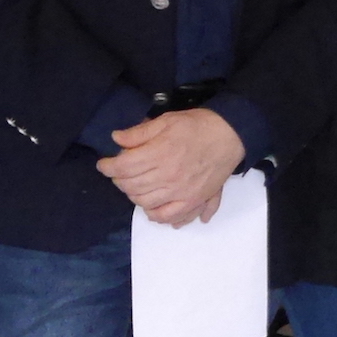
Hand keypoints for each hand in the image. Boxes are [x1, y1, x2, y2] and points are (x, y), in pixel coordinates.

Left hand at [97, 108, 244, 227]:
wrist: (232, 135)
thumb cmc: (198, 125)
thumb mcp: (167, 120)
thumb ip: (140, 132)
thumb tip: (116, 139)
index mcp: (160, 153)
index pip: (123, 167)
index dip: (108, 166)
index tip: (104, 164)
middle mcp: (168, 176)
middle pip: (131, 186)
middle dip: (119, 179)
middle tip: (120, 172)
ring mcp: (181, 191)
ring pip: (145, 202)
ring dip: (134, 195)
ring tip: (135, 186)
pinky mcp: (194, 200)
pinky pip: (169, 216)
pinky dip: (156, 215)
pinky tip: (152, 207)